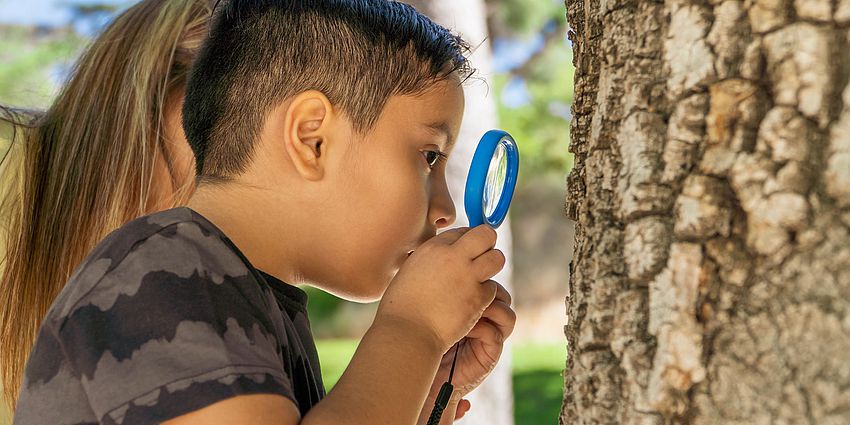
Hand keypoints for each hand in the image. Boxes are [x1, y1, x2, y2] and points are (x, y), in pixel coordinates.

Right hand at [375, 225, 504, 353]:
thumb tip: (447, 256)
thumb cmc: (403, 306)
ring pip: (497, 258)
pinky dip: (485, 295)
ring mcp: (468, 276)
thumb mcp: (412, 270)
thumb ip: (433, 259)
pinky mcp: (478, 297)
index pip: (463, 231)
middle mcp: (452, 256)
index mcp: (433, 247)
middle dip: (487, 245)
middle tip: (481, 259)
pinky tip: (472, 303)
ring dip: (491, 267)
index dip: (467, 241)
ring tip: (479, 279)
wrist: (407, 332)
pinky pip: (493, 288)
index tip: (465, 253)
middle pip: (486, 235)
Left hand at [425, 282, 515, 416]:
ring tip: (467, 309)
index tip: (457, 276)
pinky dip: (481, 327)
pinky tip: (463, 328)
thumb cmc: (424, 343)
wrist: (426, 376)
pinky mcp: (491, 352)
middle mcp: (485, 319)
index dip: (476, 277)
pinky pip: (496, 333)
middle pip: (500, 293)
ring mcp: (490, 335)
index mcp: (471, 305)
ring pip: (506, 312)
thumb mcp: (430, 312)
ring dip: (487, 306)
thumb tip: (424, 261)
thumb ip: (437, 291)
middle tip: (467, 287)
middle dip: (487, 288)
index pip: (484, 283)